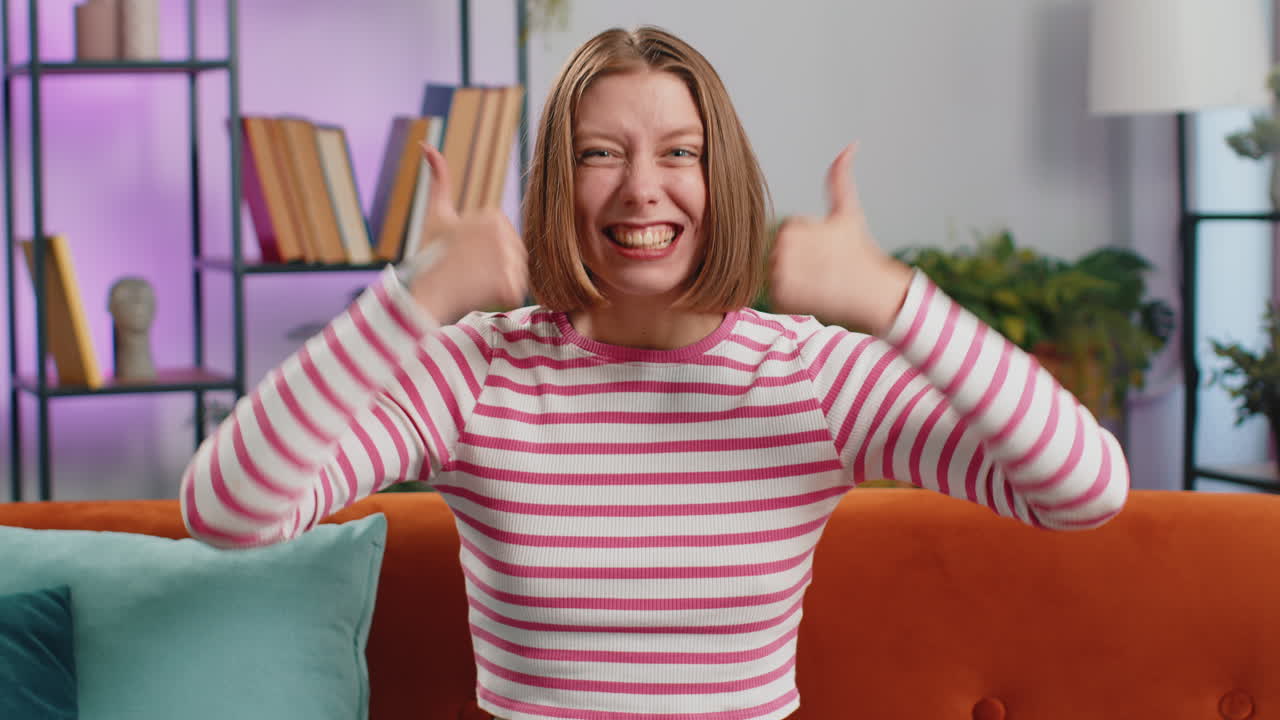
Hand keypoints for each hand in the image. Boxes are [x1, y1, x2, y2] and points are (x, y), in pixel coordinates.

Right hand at [404, 143, 528, 322]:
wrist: (424, 293)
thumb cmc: (430, 254)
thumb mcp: (436, 214)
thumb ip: (438, 179)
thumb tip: (427, 146)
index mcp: (492, 215)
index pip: (504, 238)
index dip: (486, 250)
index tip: (465, 255)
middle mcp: (504, 234)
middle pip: (513, 254)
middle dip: (494, 266)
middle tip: (468, 271)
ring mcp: (509, 261)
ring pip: (516, 273)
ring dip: (497, 282)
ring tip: (473, 282)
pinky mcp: (511, 286)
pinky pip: (515, 292)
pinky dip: (499, 297)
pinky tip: (479, 293)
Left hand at [768, 144, 912, 335]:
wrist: (871, 293)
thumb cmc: (860, 252)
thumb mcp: (848, 212)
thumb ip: (840, 178)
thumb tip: (850, 145)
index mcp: (790, 229)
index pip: (788, 234)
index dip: (809, 241)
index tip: (827, 249)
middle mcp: (780, 252)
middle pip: (779, 254)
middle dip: (799, 259)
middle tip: (824, 266)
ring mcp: (778, 278)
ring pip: (776, 273)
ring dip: (794, 277)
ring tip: (819, 280)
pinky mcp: (779, 299)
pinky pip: (776, 294)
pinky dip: (791, 296)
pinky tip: (812, 293)